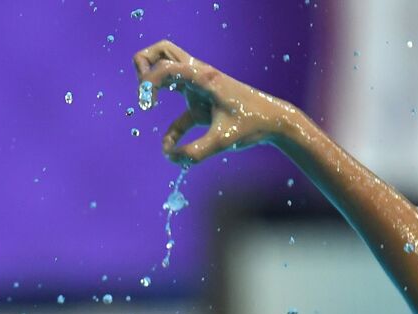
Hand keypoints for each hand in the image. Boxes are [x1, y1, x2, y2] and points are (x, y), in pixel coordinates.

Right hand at [133, 39, 300, 163]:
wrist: (274, 122)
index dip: (149, 83)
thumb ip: (195, 152)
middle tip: (144, 93)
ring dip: (153, 82)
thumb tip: (171, 159)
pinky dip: (171, 130)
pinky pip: (178, 113)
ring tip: (148, 103)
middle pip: (161, 50)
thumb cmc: (252, 124)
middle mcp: (198, 76)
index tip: (147, 106)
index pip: (166, 67)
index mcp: (204, 78)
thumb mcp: (223, 141)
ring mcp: (198, 88)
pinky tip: (171, 149)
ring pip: (167, 69)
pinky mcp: (201, 105)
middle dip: (144, 66)